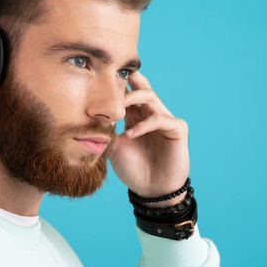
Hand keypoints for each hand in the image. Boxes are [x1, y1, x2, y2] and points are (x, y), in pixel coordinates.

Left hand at [109, 72, 189, 198]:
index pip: (128, 92)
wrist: (150, 191)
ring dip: (132, 98)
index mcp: (135, 116)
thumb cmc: (133, 169)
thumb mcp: (114, 146)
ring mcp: (165, 119)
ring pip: (150, 96)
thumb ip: (107, 128)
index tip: (99, 76)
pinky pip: (160, 119)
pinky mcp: (177, 129)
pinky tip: (130, 134)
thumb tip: (90, 112)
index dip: (116, 83)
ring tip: (117, 107)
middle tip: (112, 74)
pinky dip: (143, 125)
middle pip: (142, 86)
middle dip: (128, 78)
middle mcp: (150, 113)